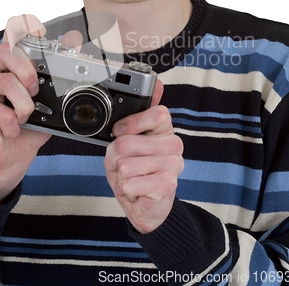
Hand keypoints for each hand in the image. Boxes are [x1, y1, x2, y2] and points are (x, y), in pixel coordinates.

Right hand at [0, 14, 50, 202]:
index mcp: (10, 64)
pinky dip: (13, 122)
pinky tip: (12, 127)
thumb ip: (58, 76)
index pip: (12, 34)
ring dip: (24, 105)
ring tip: (24, 116)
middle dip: (29, 72)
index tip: (39, 28)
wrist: (11, 157)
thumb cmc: (28, 127)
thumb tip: (73, 48)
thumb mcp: (50, 101)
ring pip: (7, 82)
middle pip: (7, 51)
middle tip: (34, 91)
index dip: (23, 26)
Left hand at [104, 80, 183, 233]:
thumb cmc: (136, 169)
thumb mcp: (129, 139)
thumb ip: (139, 112)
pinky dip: (126, 188)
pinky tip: (136, 189)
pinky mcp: (168, 184)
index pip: (158, 113)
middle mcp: (173, 144)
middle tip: (121, 163)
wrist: (146, 205)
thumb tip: (157, 83)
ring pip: (126, 165)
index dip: (133, 122)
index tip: (119, 130)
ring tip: (130, 177)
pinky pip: (131, 182)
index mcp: (164, 128)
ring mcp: (173, 165)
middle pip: (129, 142)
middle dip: (114, 157)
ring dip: (120, 175)